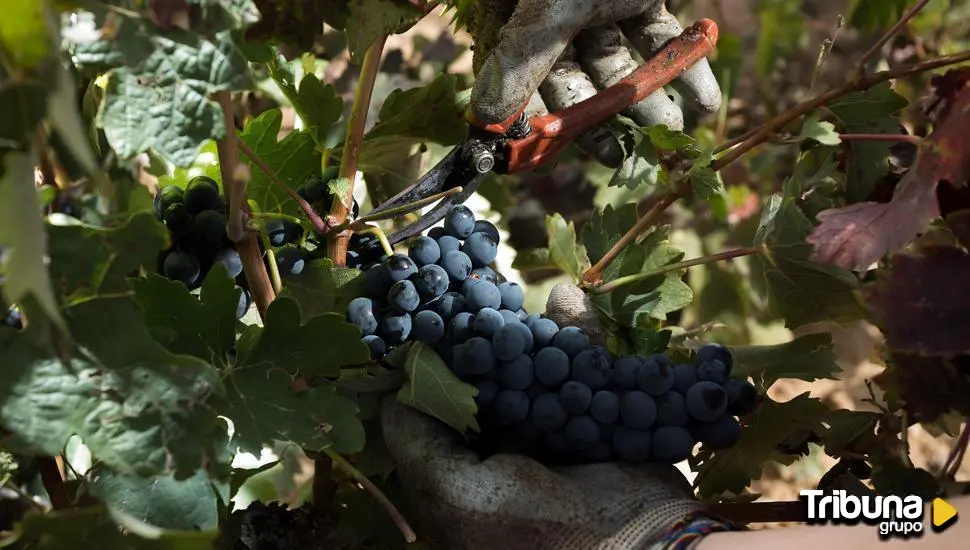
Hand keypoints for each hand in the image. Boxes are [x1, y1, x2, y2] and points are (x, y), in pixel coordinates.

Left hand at [381, 284, 701, 549]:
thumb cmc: (526, 531)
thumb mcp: (452, 494)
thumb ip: (418, 440)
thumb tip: (394, 391)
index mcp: (468, 471)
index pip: (445, 407)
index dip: (436, 363)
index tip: (429, 315)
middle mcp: (509, 451)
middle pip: (491, 380)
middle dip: (484, 337)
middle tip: (475, 291)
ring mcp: (557, 436)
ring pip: (536, 368)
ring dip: (531, 331)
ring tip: (514, 292)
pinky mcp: (602, 422)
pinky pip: (588, 369)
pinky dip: (582, 335)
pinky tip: (569, 300)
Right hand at [469, 0, 720, 166]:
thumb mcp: (550, 5)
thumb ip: (521, 58)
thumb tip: (486, 119)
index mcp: (513, 9)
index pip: (512, 79)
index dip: (530, 120)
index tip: (549, 157)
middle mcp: (550, 12)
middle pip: (568, 79)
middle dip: (597, 117)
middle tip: (620, 154)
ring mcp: (597, 4)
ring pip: (618, 64)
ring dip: (645, 99)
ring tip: (672, 128)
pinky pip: (660, 38)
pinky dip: (685, 67)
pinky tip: (706, 103)